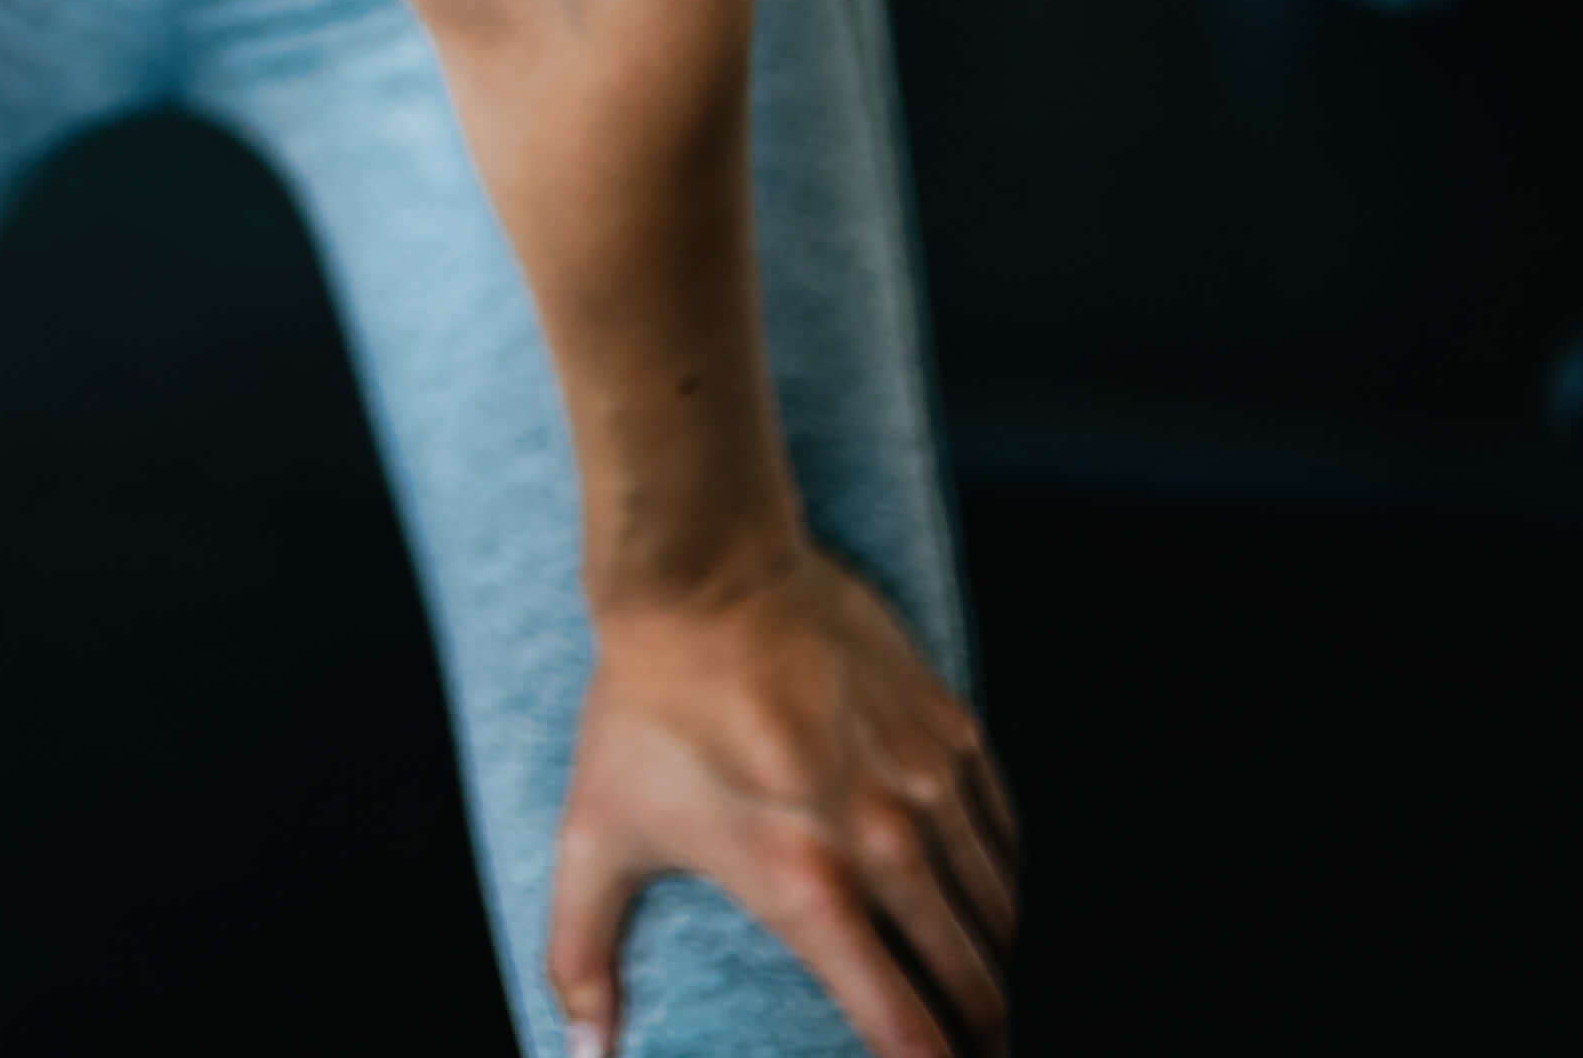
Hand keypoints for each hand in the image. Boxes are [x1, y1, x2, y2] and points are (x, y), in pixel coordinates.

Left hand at [553, 547, 1013, 1057]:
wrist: (701, 573)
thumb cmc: (642, 709)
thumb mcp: (595, 835)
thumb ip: (582, 952)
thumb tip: (579, 1049)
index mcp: (807, 891)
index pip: (904, 1031)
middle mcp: (886, 850)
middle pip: (973, 981)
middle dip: (980, 1033)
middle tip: (973, 1051)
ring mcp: (927, 787)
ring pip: (997, 912)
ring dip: (994, 962)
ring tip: (980, 993)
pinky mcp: (949, 731)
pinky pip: (1003, 835)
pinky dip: (1001, 882)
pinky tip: (985, 902)